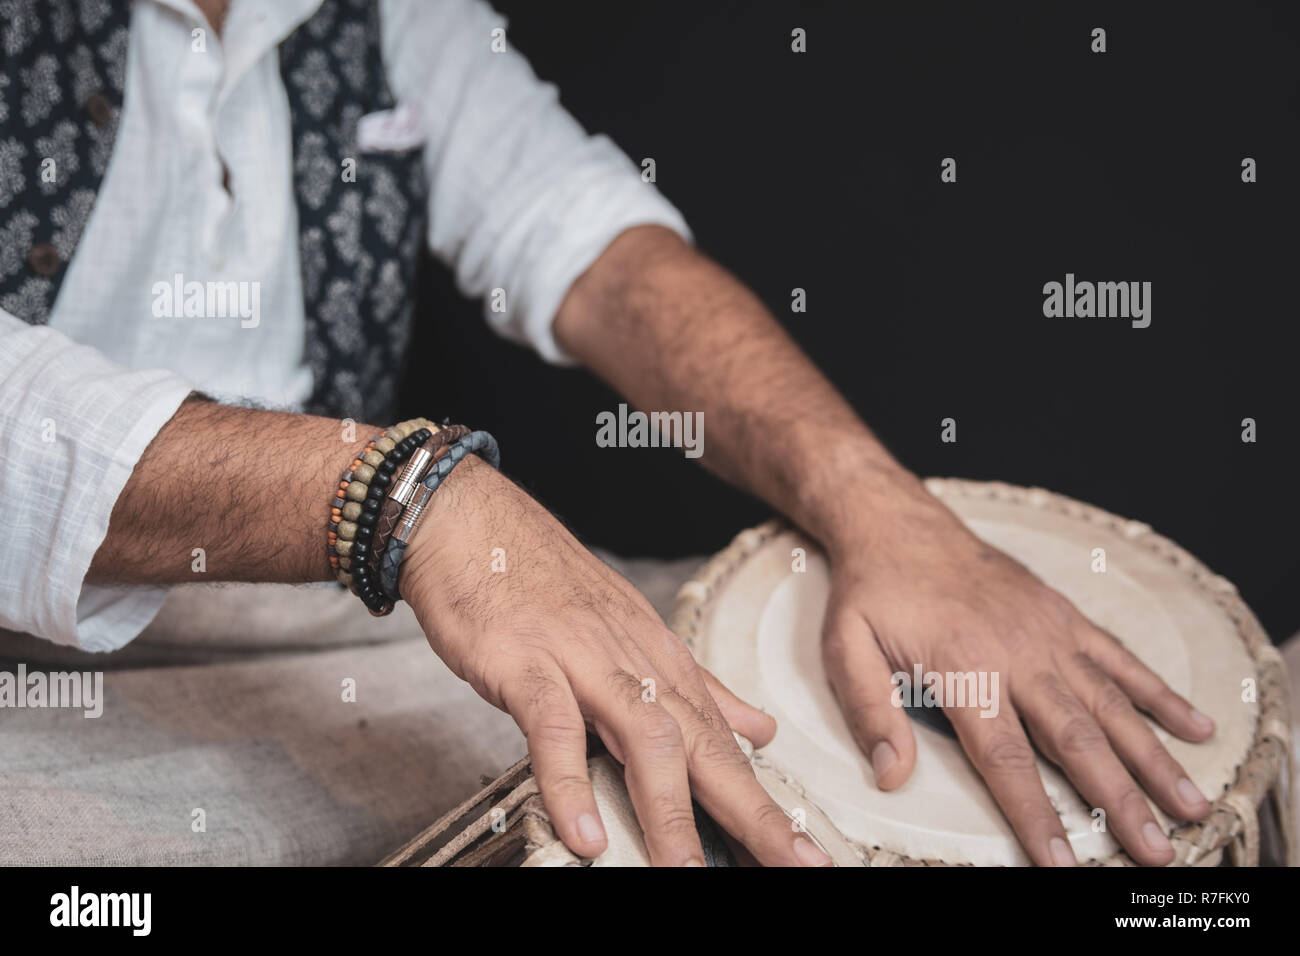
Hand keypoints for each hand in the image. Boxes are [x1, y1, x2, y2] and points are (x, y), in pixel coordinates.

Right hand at [400, 456, 831, 865]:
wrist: (473, 520)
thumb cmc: (542, 581)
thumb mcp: (630, 631)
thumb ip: (694, 688)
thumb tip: (758, 726)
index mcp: (659, 661)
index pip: (724, 740)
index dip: (765, 799)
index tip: (802, 850)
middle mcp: (633, 661)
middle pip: (704, 743)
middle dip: (752, 812)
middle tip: (792, 865)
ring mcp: (580, 659)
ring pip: (642, 736)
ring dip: (669, 810)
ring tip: (684, 869)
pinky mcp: (524, 662)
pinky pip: (552, 725)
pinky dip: (568, 781)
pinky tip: (584, 831)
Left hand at [821, 475, 1215, 865]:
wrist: (899, 525)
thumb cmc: (872, 592)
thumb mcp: (845, 646)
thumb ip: (868, 711)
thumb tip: (892, 775)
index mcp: (965, 670)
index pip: (1006, 759)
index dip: (1036, 815)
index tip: (1063, 862)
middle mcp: (1018, 655)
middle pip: (1077, 741)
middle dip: (1120, 800)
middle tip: (1156, 851)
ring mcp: (1048, 634)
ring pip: (1111, 705)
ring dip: (1154, 758)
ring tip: (1191, 805)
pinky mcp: (1063, 616)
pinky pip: (1119, 659)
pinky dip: (1159, 694)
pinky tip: (1195, 727)